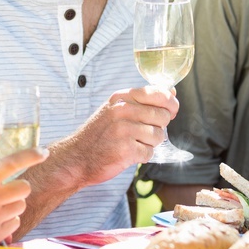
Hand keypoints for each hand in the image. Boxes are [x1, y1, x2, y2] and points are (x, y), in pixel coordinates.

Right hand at [61, 86, 178, 186]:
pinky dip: (142, 156)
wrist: (77, 157)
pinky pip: (149, 153)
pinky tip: (128, 153)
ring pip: (158, 136)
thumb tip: (171, 92)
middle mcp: (122, 110)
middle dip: (158, 127)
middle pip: (162, 116)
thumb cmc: (100, 134)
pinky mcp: (125, 149)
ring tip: (133, 143)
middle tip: (142, 133)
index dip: (170, 103)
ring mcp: (123, 130)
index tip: (171, 111)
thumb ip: (143, 101)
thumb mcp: (116, 109)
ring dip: (150, 143)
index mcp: (121, 98)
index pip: (158, 93)